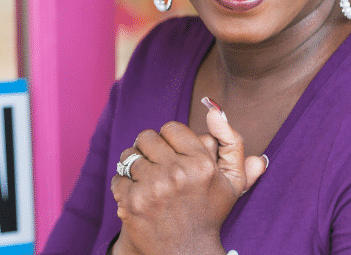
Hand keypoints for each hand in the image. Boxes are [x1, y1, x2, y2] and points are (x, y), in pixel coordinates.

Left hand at [110, 101, 266, 254]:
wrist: (187, 254)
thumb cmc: (208, 213)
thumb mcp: (232, 182)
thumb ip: (232, 143)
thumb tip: (214, 111)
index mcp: (201, 164)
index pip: (171, 128)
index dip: (170, 141)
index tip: (173, 156)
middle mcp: (177, 174)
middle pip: (147, 137)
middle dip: (150, 150)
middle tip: (157, 168)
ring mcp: (153, 189)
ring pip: (129, 156)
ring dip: (134, 167)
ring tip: (146, 182)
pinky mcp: (132, 203)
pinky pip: (118, 178)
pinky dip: (124, 187)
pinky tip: (138, 198)